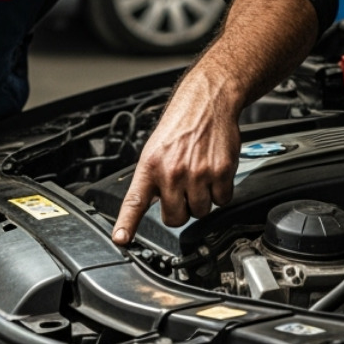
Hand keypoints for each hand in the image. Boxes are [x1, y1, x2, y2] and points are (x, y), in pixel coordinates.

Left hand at [112, 72, 241, 245]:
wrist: (207, 103)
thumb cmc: (180, 126)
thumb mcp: (155, 150)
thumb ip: (152, 179)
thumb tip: (150, 204)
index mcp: (150, 166)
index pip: (134, 201)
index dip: (127, 224)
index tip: (121, 240)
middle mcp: (172, 172)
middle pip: (176, 218)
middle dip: (181, 209)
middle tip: (184, 189)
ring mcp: (197, 174)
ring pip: (201, 211)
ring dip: (202, 200)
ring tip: (200, 176)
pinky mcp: (220, 172)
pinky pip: (222, 200)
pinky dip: (221, 192)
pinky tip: (214, 173)